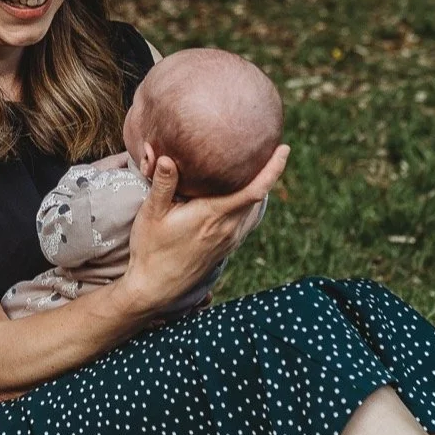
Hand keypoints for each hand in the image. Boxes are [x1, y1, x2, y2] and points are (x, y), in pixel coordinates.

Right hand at [118, 141, 289, 317]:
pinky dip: (252, 204)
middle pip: (260, 196)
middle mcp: (228, 228)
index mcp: (212, 215)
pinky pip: (248, 221)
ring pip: (255, 209)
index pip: (254, 190)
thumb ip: (163, 184)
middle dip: (268, 171)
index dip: (273, 169)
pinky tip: (242, 196)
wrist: (155, 287)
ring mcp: (229, 240)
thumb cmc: (151, 249)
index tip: (284, 149)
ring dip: (260, 189)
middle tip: (268, 147)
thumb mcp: (151, 214)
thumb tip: (169, 157)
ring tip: (257, 167)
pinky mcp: (226, 248)